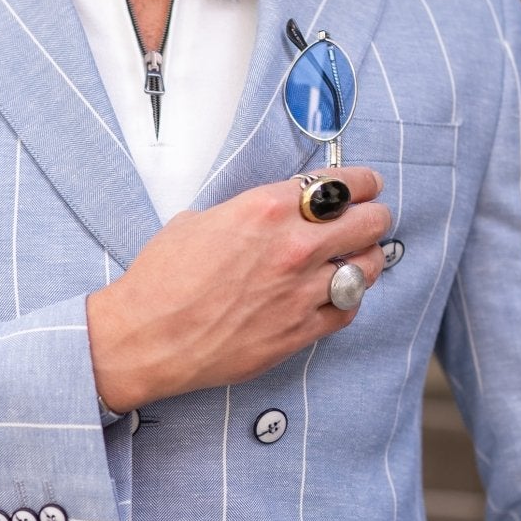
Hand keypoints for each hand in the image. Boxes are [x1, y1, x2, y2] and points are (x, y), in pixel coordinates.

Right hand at [87, 167, 390, 409]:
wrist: (147, 337)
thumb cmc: (162, 279)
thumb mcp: (198, 221)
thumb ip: (243, 213)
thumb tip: (263, 215)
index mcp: (266, 209)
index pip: (340, 185)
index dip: (362, 183)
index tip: (367, 185)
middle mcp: (293, 247)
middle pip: (368, 222)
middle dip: (373, 216)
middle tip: (370, 218)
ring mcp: (302, 292)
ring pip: (368, 267)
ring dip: (368, 258)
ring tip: (361, 256)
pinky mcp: (300, 331)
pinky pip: (348, 310)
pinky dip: (349, 299)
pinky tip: (339, 294)